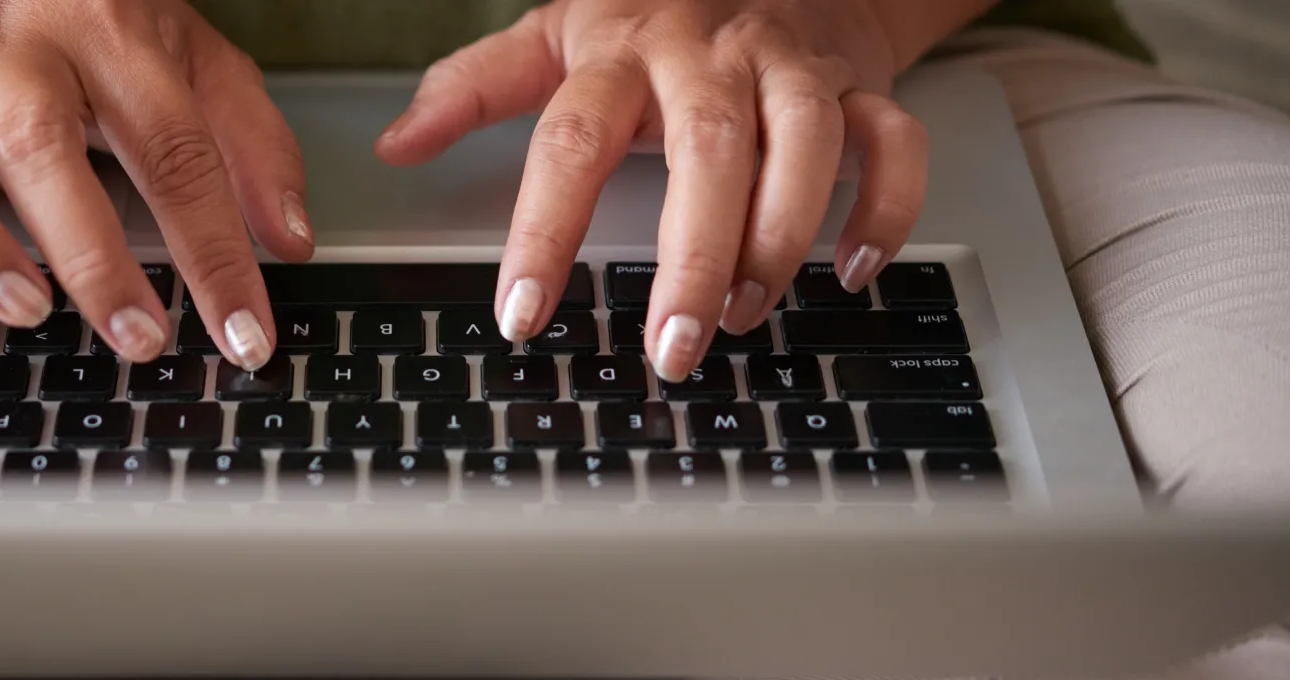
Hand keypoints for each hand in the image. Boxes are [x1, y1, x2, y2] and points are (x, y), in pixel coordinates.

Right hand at [0, 0, 310, 368]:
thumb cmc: (99, 28)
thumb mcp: (194, 60)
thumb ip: (251, 141)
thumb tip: (292, 238)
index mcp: (107, 28)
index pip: (173, 145)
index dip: (214, 247)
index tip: (243, 331)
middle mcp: (12, 43)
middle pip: (42, 145)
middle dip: (94, 254)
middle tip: (140, 337)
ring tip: (24, 310)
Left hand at [377, 0, 927, 381]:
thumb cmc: (657, 16)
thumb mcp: (557, 35)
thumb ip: (477, 86)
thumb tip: (397, 143)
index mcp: (621, 51)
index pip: (570, 142)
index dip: (543, 231)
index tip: (522, 316)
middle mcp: (709, 57)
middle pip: (704, 152)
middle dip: (690, 258)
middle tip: (670, 348)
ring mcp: (789, 68)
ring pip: (803, 145)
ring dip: (780, 239)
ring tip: (747, 315)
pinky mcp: (858, 84)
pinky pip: (892, 143)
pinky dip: (884, 207)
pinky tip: (853, 270)